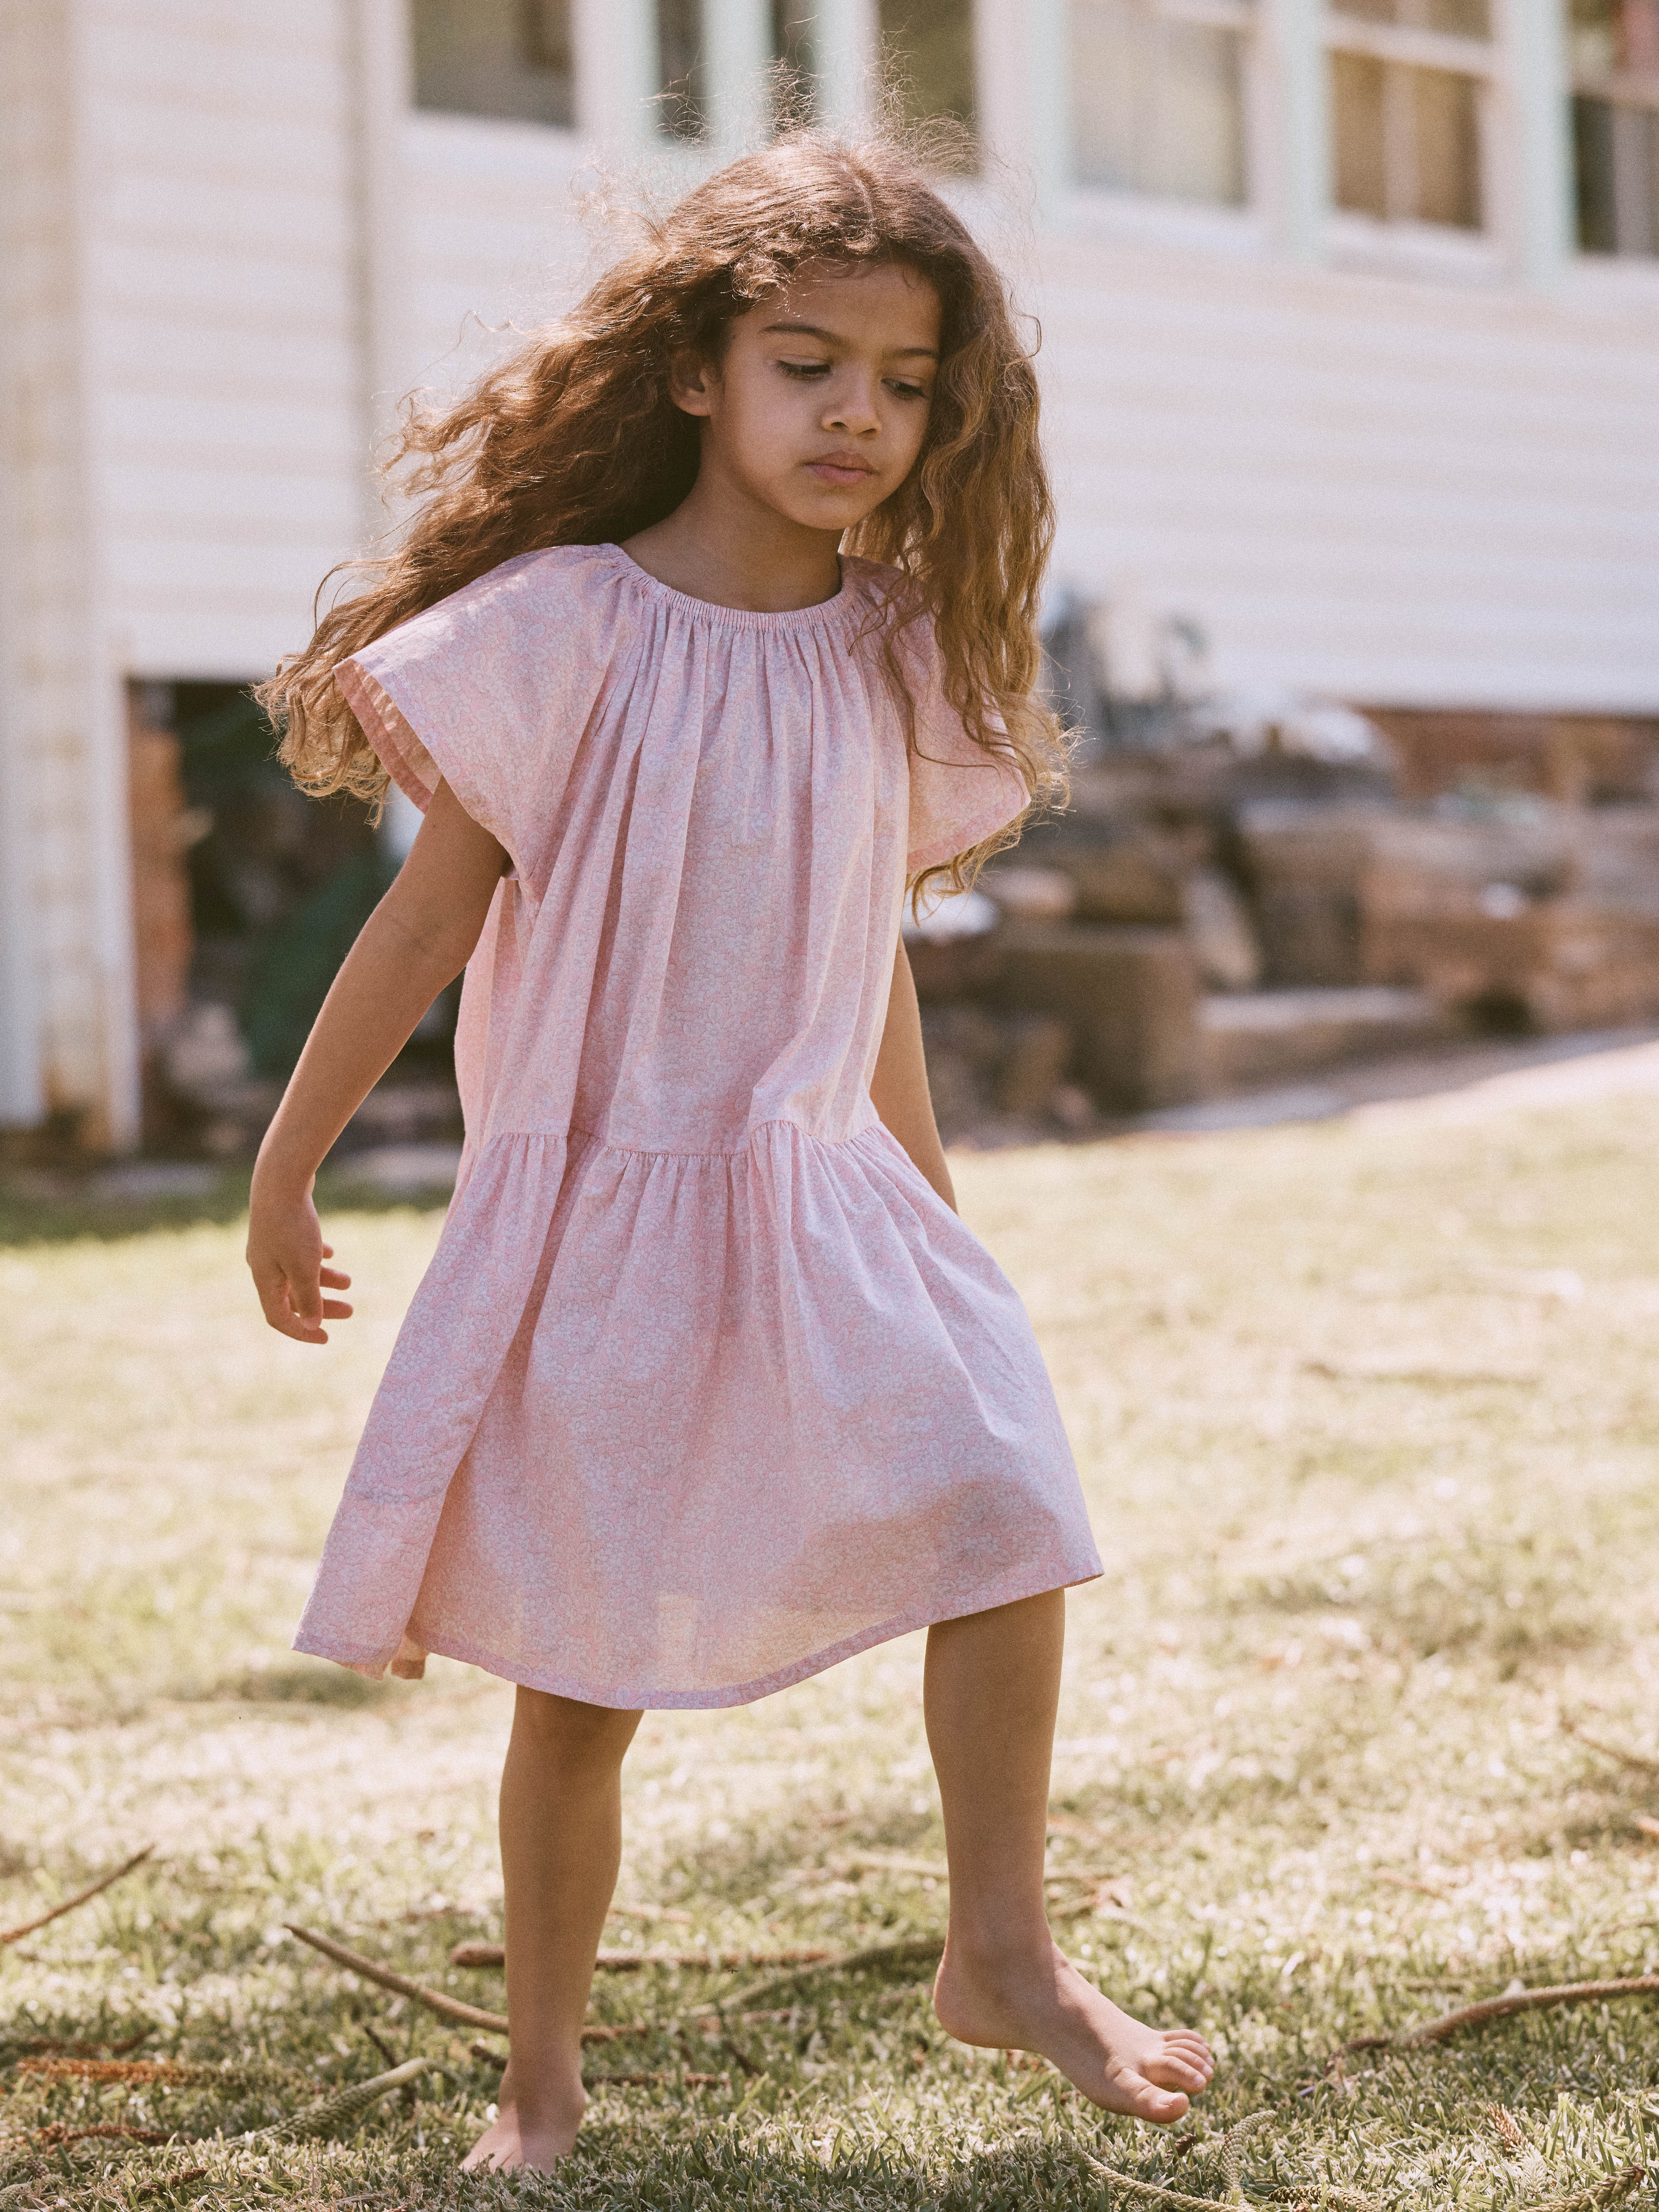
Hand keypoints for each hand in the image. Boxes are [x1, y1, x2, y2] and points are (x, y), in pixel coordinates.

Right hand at [247, 1180, 353, 1344]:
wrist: (281, 1181)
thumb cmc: (292, 1228)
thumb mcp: (304, 1268)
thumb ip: (308, 1297)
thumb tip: (312, 1324)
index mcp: (265, 1281)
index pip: (279, 1318)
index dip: (301, 1332)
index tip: (326, 1338)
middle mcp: (264, 1266)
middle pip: (292, 1298)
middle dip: (321, 1306)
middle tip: (350, 1311)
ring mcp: (270, 1246)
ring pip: (298, 1273)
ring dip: (324, 1280)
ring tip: (349, 1282)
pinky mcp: (281, 1228)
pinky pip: (298, 1251)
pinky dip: (315, 1257)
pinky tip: (331, 1253)